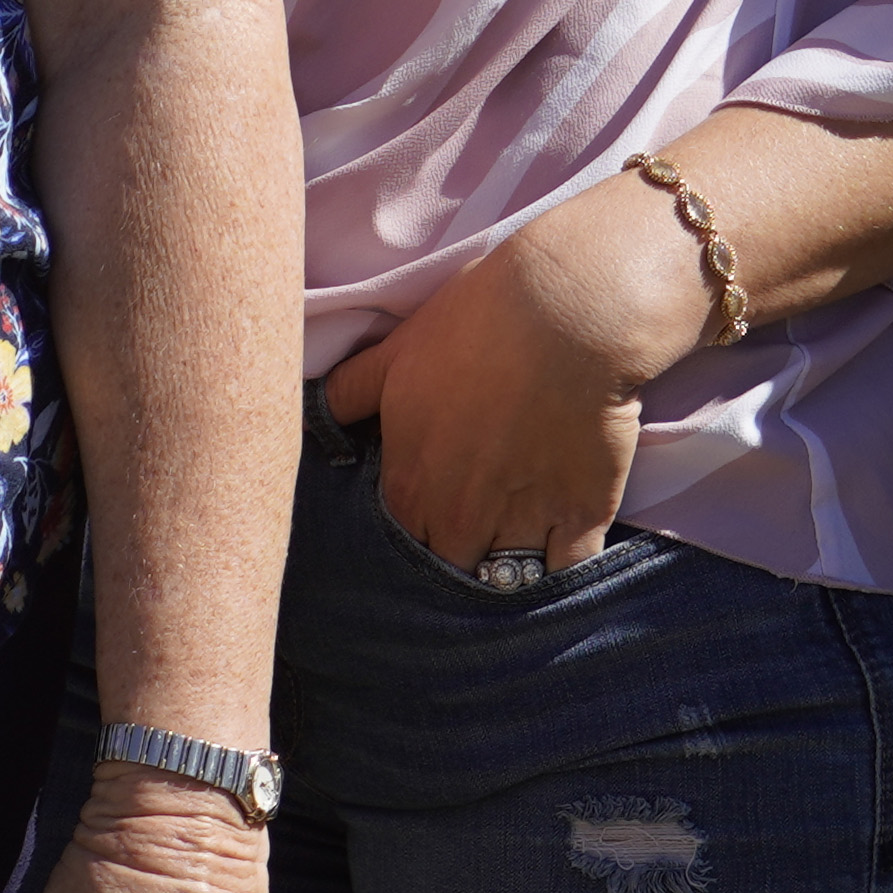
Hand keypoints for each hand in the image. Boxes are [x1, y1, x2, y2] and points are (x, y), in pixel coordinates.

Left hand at [321, 182, 701, 574]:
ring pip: (505, 580)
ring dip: (506, 570)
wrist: (567, 313)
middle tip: (473, 533)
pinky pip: (566, 572)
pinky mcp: (581, 516)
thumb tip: (312, 409)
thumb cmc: (475, 324)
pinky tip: (559, 551)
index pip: (400, 545)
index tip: (430, 521)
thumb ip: (348, 393)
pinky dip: (562, 570)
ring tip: (515, 547)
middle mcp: (460, 517)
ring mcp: (522, 522)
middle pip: (450, 571)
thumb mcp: (394, 353)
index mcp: (411, 486)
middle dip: (456, 558)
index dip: (416, 535)